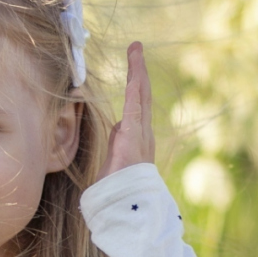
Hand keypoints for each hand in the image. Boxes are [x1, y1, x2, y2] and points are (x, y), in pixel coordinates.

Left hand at [98, 42, 154, 181]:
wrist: (128, 208)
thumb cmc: (120, 190)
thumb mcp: (115, 160)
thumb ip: (117, 142)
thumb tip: (117, 127)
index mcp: (137, 138)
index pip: (136, 105)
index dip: (135, 84)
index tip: (133, 67)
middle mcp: (143, 133)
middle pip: (142, 95)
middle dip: (138, 70)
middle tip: (135, 48)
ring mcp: (140, 134)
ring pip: (140, 96)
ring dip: (137, 71)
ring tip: (135, 50)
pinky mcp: (133, 136)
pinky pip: (135, 106)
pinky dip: (135, 87)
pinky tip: (134, 71)